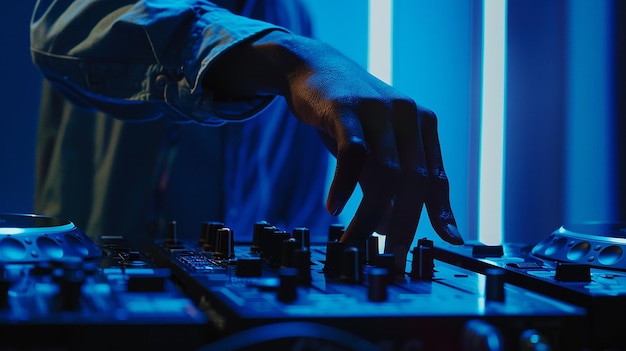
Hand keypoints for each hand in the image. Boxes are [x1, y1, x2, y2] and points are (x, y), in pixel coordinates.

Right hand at [203, 31, 463, 271]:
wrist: (315, 68)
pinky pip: (352, 154)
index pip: (437, 177)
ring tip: (354, 241)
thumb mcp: (377, 147)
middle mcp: (408, 115)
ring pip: (385, 173)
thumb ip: (390, 183)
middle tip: (393, 257)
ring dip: (371, 215)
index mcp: (423, 125)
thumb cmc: (349, 116)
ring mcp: (378, 110)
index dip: (443, 211)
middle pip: (414, 181)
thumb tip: (395, 228)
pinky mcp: (346, 108)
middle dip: (405, 225)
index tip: (450, 241)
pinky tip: (333, 207)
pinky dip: (343, 185)